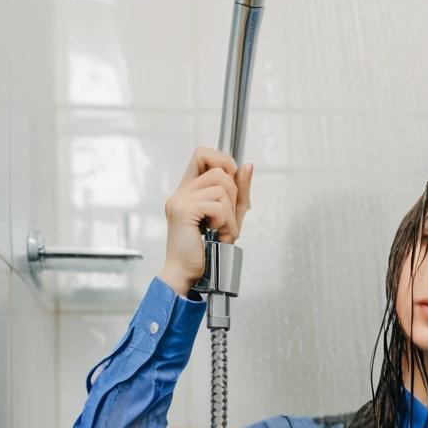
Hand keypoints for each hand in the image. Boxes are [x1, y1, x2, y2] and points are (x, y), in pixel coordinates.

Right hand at [158, 147, 252, 296]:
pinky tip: (215, 234)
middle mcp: (181, 191)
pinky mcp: (184, 211)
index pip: (202, 153)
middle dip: (233, 196)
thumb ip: (239, 192)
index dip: (222, 161)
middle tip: (225, 220)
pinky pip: (218, 205)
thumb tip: (247, 166)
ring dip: (230, 214)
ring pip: (222, 187)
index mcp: (189, 189)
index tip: (230, 181)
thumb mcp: (230, 217)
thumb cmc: (205, 251)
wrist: (188, 274)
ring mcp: (180, 199)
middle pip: (220, 170)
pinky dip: (225, 223)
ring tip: (220, 230)